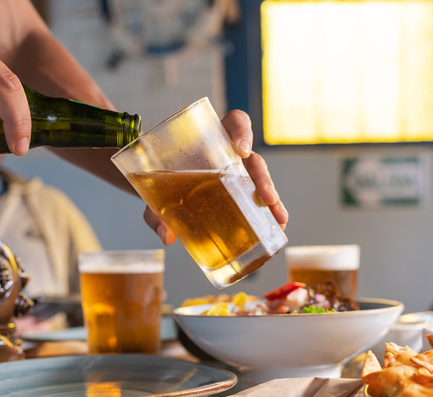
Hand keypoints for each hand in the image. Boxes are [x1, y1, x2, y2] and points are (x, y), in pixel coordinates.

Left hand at [142, 109, 287, 245]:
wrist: (157, 182)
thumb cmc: (160, 175)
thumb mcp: (154, 188)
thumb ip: (155, 211)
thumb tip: (168, 237)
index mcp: (212, 138)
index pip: (236, 122)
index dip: (242, 132)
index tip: (242, 150)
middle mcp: (230, 153)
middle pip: (254, 159)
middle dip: (264, 180)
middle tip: (268, 199)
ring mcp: (238, 172)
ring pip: (261, 181)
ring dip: (272, 200)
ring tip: (279, 220)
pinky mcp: (240, 190)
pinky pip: (258, 198)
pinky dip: (268, 213)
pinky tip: (275, 227)